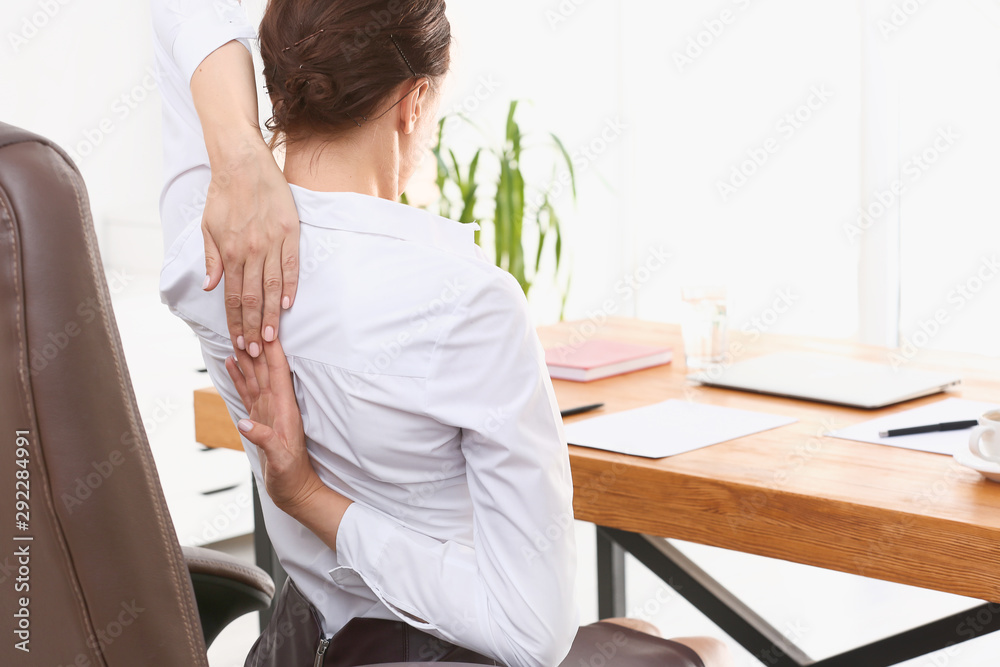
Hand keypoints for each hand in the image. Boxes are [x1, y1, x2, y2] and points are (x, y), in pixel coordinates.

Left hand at [203, 140, 299, 357]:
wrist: (242, 162)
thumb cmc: (223, 194)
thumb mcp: (207, 226)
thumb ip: (211, 258)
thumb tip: (210, 286)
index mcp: (229, 251)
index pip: (232, 295)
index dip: (235, 321)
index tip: (238, 341)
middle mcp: (250, 250)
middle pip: (252, 297)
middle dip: (253, 326)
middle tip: (256, 350)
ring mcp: (272, 242)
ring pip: (272, 287)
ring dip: (271, 315)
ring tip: (271, 336)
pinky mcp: (289, 232)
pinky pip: (291, 266)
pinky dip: (290, 287)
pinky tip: (288, 305)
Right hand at [225, 338, 323, 513]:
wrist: (295, 490)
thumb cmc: (291, 477)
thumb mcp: (280, 461)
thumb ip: (265, 441)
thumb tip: (245, 423)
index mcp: (284, 409)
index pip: (277, 372)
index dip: (272, 350)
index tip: (265, 327)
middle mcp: (277, 404)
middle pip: (264, 367)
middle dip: (256, 344)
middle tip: (244, 320)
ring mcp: (267, 409)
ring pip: (254, 375)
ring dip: (246, 355)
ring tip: (236, 334)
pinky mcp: (259, 417)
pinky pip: (247, 390)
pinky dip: (239, 375)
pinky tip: (232, 362)